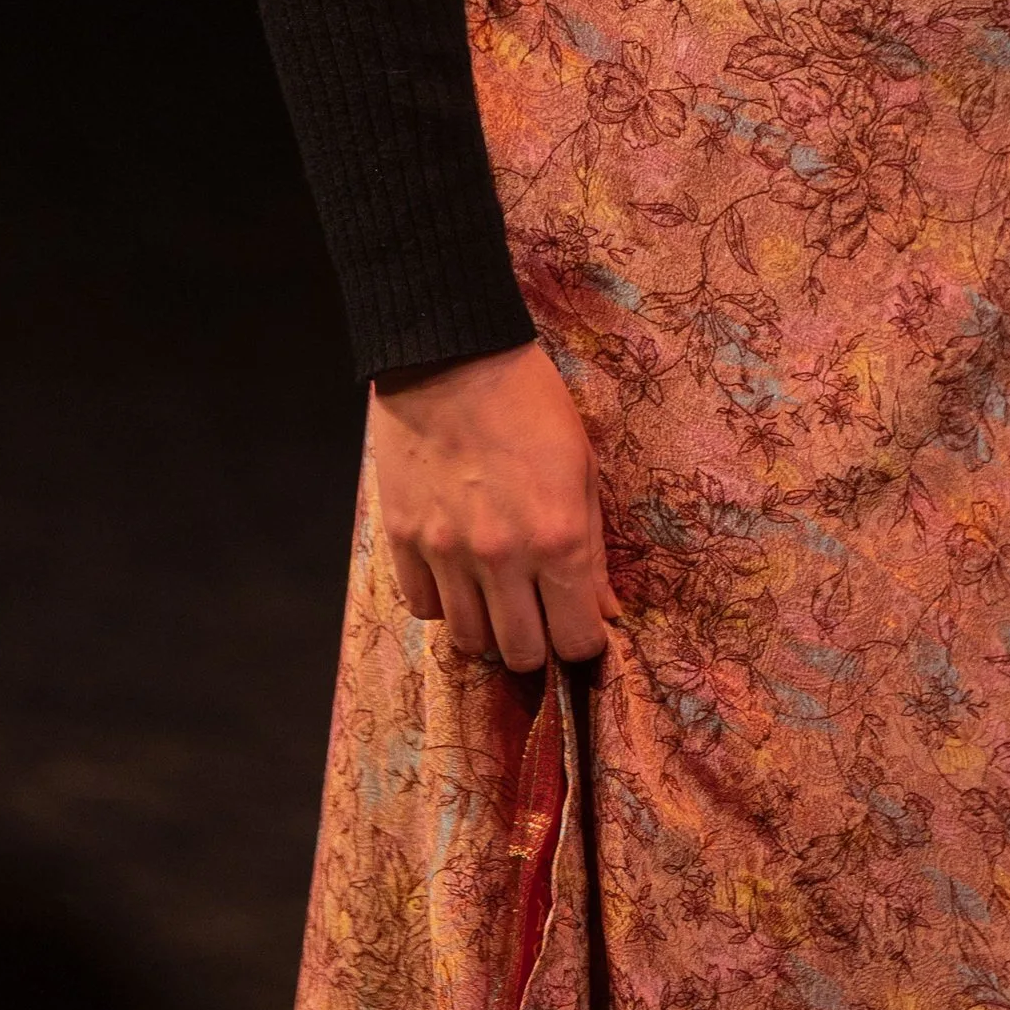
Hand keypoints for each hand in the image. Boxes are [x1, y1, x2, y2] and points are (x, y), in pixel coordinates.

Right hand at [369, 339, 621, 670]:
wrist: (452, 355)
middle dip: (537, 644)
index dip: (583, 641)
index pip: (576, 641)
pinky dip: (442, 602)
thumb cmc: (529, 403)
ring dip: (488, 629)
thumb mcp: (581, 467)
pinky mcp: (404, 540)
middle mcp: (503, 558)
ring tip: (497, 600)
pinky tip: (456, 575)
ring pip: (469, 641)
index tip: (580, 624)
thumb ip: (593, 548)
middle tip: (538, 616)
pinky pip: (423, 607)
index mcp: (559, 539)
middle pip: (520, 654)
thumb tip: (604, 611)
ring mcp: (447, 552)